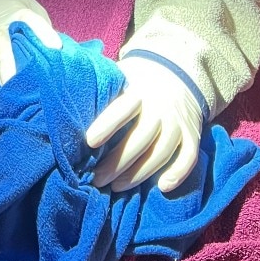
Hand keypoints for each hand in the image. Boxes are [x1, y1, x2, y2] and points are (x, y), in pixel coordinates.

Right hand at [0, 0, 61, 111]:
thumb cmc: (12, 8)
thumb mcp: (30, 7)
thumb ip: (41, 28)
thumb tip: (57, 55)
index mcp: (17, 13)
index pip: (31, 21)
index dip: (44, 33)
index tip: (55, 48)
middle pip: (0, 48)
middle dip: (6, 70)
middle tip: (13, 92)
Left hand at [86, 54, 202, 193]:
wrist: (178, 73)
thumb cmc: (138, 80)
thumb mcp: (121, 75)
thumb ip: (103, 88)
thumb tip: (68, 98)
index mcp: (139, 90)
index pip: (123, 108)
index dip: (107, 124)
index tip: (89, 141)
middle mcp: (161, 107)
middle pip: (141, 138)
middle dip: (118, 162)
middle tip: (97, 179)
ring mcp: (178, 122)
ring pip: (161, 152)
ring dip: (140, 173)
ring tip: (117, 187)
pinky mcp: (192, 135)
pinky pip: (189, 157)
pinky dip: (179, 173)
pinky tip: (162, 187)